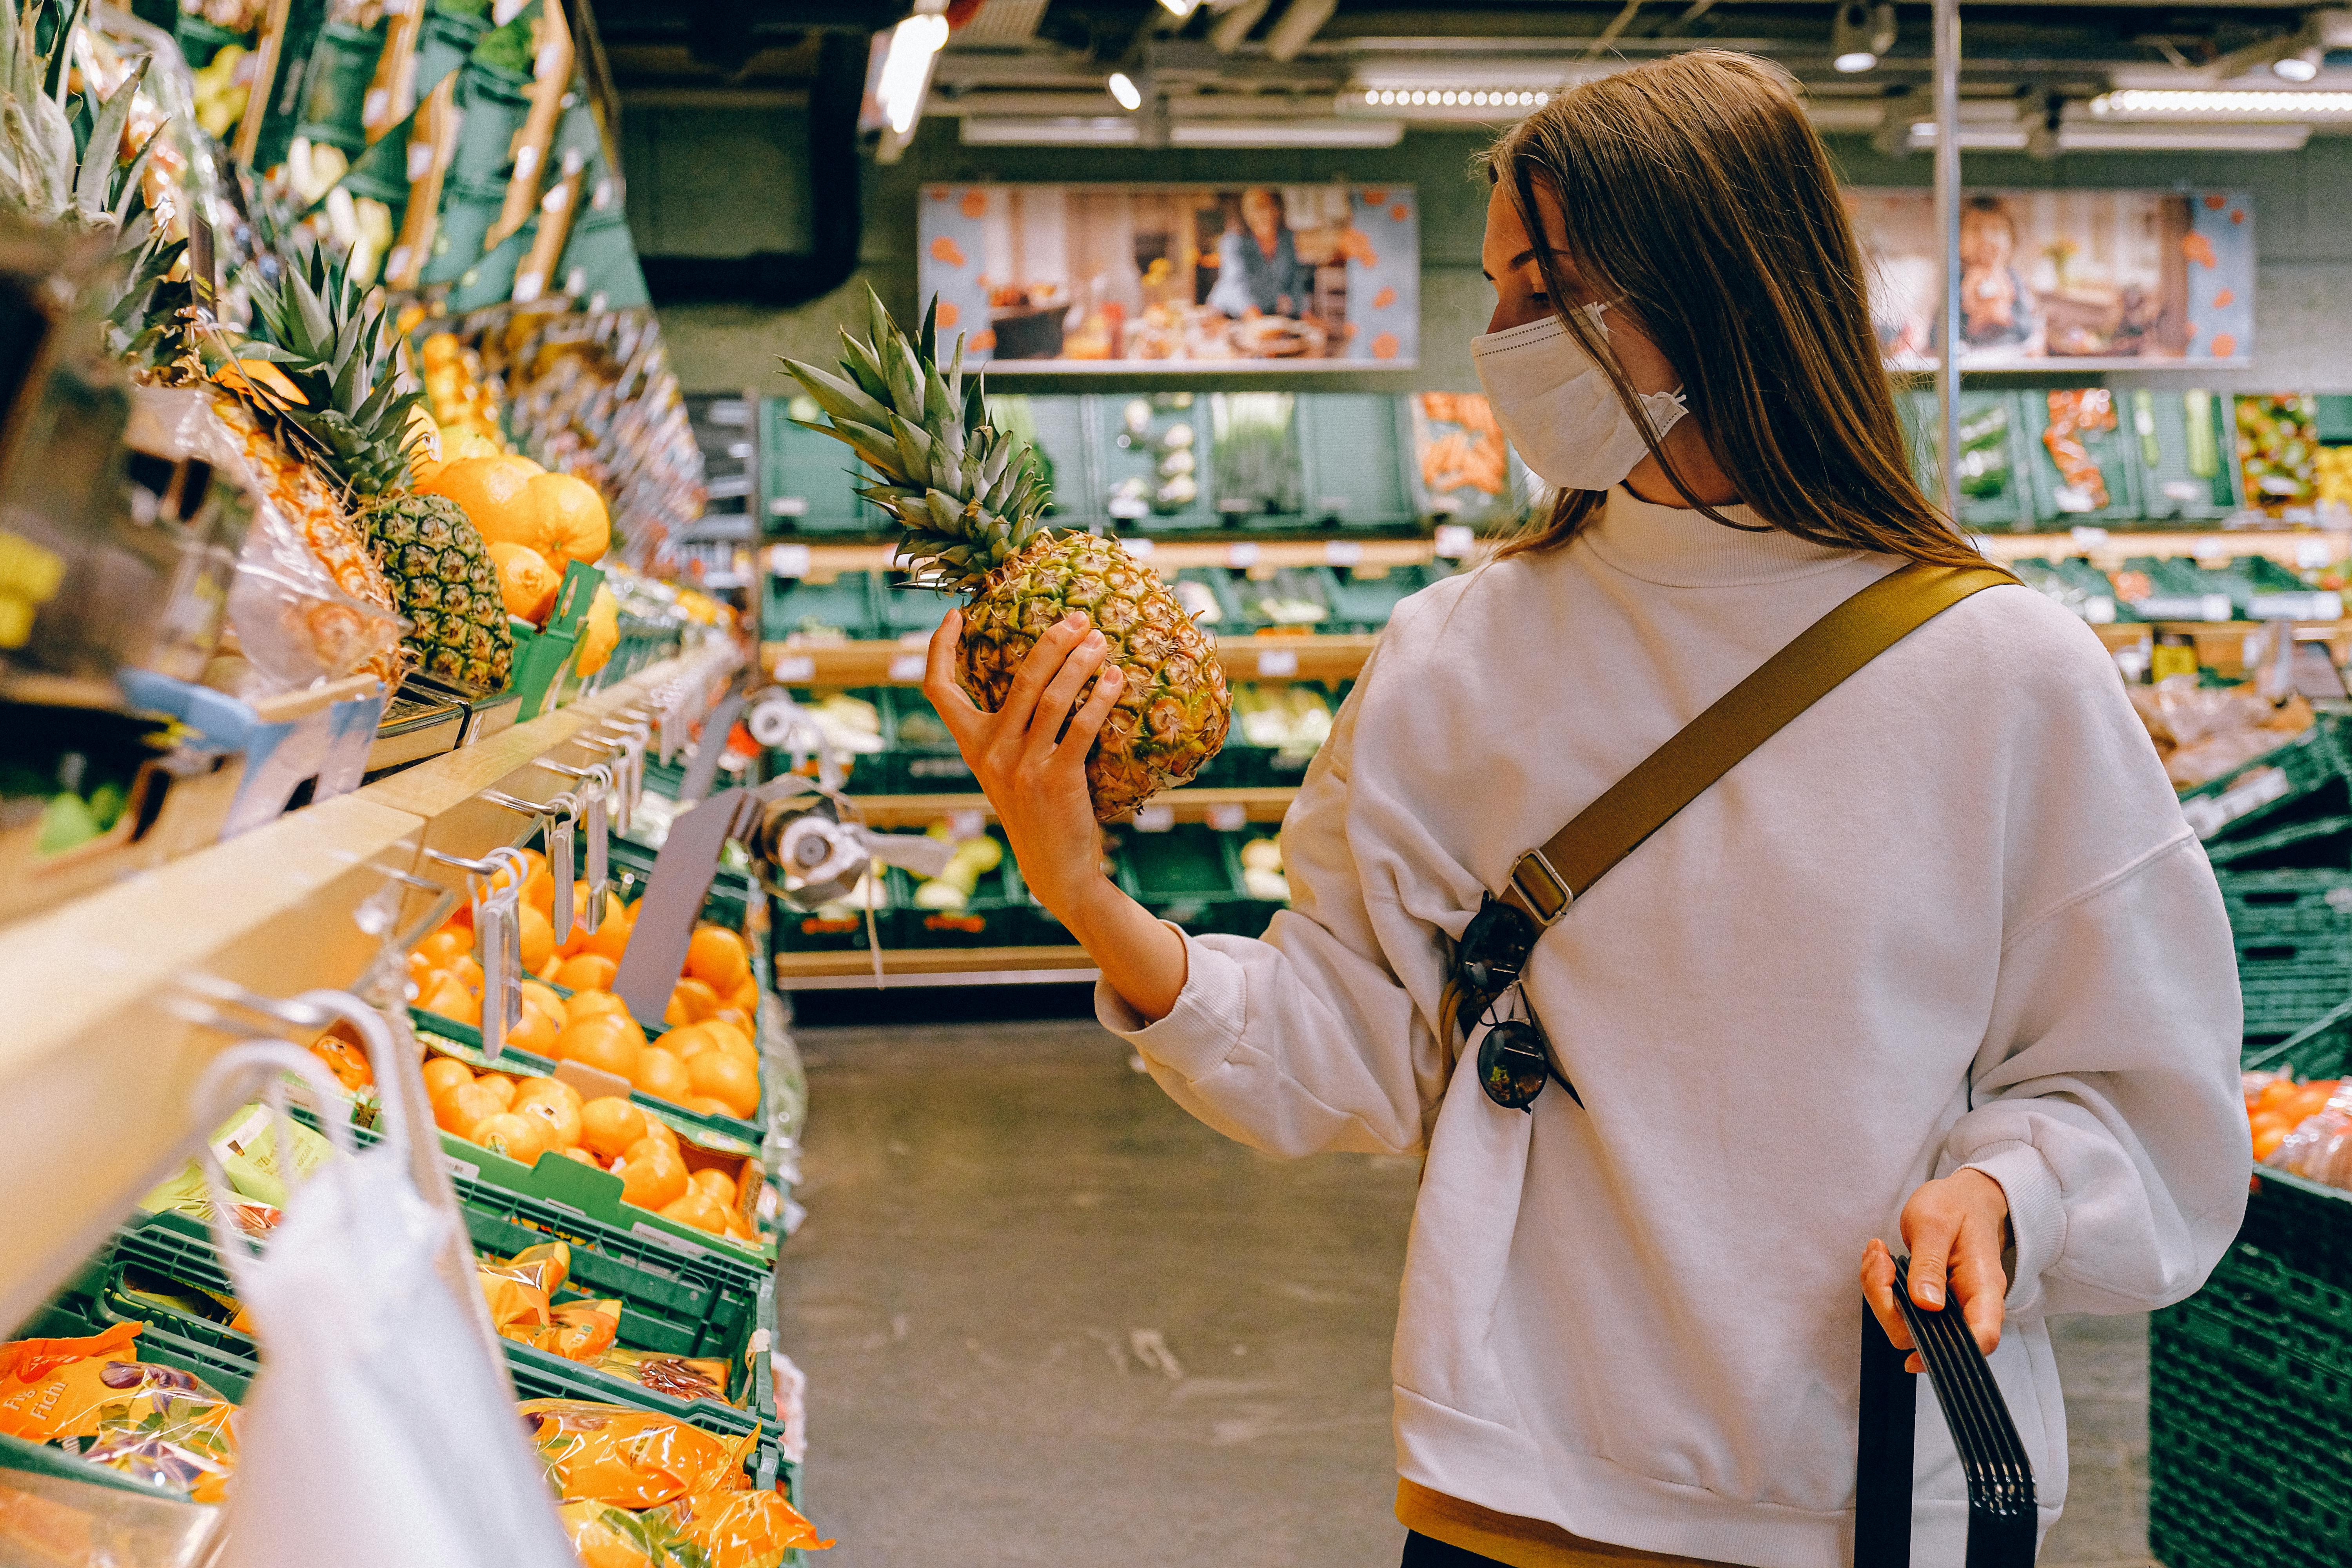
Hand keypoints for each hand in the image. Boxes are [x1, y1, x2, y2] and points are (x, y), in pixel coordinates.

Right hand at [920, 608, 1189, 1021]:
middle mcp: (990, 753)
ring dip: (1080, 662)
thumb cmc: (1036, 810)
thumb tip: (1038, 676)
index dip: (939, 649)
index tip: (954, 615)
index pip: (938, 691)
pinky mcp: (1056, 779)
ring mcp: (1021, 766)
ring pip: (1052, 697)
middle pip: (1017, 678)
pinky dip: (1099, 698)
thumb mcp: (1008, 769)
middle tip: (1078, 618)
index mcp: (972, 747)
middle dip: (1051, 642)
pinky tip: (1115, 679)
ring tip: (1100, 640)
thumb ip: (1010, 731)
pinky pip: (1081, 727)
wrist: (1053, 867)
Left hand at [1860, 1168, 2011, 1373]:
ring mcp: (1947, 1306)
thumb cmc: (1956, 1207)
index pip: (1981, 1338)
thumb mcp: (1937, 1223)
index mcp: (1983, 1288)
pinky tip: (1880, 1258)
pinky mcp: (1927, 1302)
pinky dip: (1879, 1285)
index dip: (1949, 1355)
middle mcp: (1968, 1306)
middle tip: (1881, 1261)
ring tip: (1878, 1253)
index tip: (1911, 1356)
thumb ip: (1930, 1264)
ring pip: (1905, 1325)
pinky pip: (1897, 1308)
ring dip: (1879, 1291)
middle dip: (1889, 1305)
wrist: (1963, 1199)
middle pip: (1929, 1337)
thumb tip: (1927, 1305)